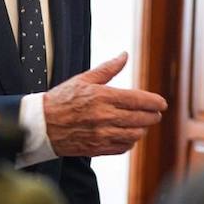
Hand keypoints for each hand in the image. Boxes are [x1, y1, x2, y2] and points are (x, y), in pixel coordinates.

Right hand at [43, 52, 167, 156]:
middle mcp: (104, 116)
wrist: (41, 124)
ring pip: (133, 135)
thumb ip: (108, 69)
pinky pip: (122, 147)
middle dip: (152, 116)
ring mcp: (101, 134)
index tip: (162, 103)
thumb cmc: (62, 99)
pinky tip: (128, 135)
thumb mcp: (83, 79)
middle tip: (156, 114)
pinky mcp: (96, 148)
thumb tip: (124, 55)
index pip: (137, 99)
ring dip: (142, 129)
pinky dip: (129, 142)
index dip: (154, 102)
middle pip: (140, 118)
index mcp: (102, 96)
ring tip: (142, 124)